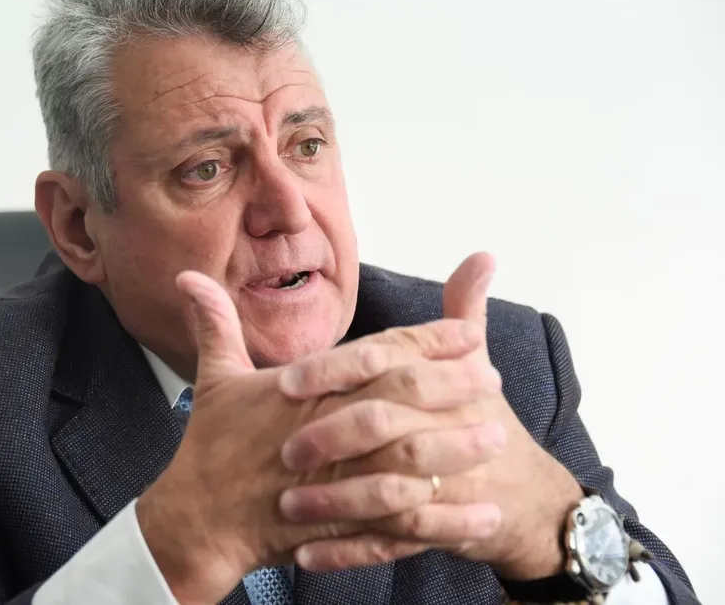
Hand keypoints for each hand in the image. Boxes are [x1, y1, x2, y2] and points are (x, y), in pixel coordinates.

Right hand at [136, 270, 497, 604]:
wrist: (197, 518)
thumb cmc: (210, 448)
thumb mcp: (214, 379)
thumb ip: (215, 323)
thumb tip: (188, 277)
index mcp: (303, 391)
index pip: (376, 355)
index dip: (426, 342)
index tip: (467, 332)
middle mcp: (324, 429)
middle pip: (400, 400)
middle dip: (452, 386)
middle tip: (494, 377)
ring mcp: (335, 480)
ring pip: (407, 460)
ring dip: (457, 449)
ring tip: (499, 438)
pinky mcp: (342, 525)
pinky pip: (405, 523)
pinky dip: (448, 521)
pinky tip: (485, 517)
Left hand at [278, 253, 582, 578]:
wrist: (526, 496)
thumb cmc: (484, 420)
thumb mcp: (476, 363)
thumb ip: (464, 310)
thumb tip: (482, 255)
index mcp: (444, 382)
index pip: (387, 363)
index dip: (336, 370)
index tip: (286, 381)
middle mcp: (446, 428)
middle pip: (385, 426)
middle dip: (332, 438)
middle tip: (284, 451)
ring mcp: (446, 483)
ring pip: (385, 491)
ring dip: (334, 503)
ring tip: (286, 508)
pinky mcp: (440, 528)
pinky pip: (390, 544)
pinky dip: (349, 551)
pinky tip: (306, 555)